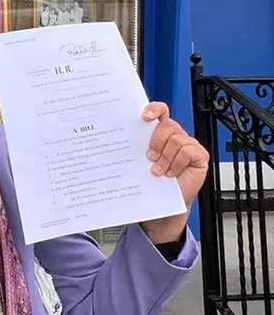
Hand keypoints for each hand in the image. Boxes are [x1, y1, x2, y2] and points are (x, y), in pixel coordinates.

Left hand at [140, 102, 208, 242]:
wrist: (163, 205)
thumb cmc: (150, 183)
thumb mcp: (139, 163)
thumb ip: (135, 149)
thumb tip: (115, 140)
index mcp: (159, 133)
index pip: (160, 111)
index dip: (154, 109)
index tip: (144, 117)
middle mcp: (174, 136)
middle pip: (167, 125)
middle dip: (156, 141)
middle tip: (149, 157)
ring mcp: (188, 145)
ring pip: (177, 139)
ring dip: (165, 157)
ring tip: (158, 171)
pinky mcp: (199, 156)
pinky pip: (189, 151)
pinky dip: (177, 163)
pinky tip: (171, 174)